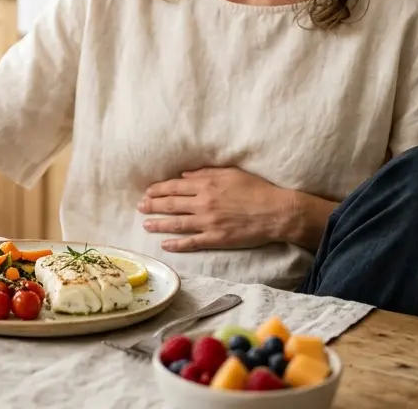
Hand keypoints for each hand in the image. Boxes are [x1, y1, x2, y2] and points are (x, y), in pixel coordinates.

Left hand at [138, 167, 298, 251]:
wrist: (276, 212)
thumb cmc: (256, 189)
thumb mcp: (231, 173)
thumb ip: (205, 173)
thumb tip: (184, 176)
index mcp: (207, 185)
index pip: (174, 187)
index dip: (158, 190)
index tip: (148, 192)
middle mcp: (204, 203)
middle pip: (171, 204)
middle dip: (153, 206)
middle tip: (140, 207)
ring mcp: (209, 222)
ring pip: (177, 223)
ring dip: (159, 224)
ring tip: (146, 225)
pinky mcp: (216, 238)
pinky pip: (192, 242)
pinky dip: (176, 244)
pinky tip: (165, 244)